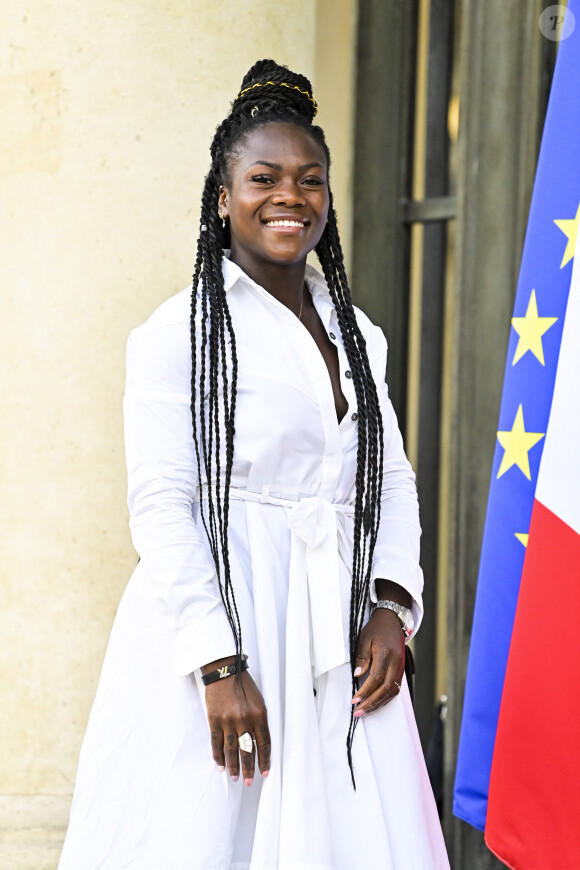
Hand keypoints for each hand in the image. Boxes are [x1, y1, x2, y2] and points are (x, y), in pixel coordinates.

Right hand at [203, 661, 270, 784]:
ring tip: (235, 778)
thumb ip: (259, 721)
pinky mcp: (214, 720)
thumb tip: (258, 743)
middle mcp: (244, 719)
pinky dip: (218, 756)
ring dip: (234, 766)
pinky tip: (221, 765)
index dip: (265, 760)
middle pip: (248, 750)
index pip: (264, 743)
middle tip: (249, 782)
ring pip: (232, 750)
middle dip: (249, 769)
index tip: (265, 772)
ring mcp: (228, 721)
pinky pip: (216, 743)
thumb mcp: (259, 701)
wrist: (224, 671)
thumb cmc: (243, 685)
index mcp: (259, 714)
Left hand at [351, 608, 404, 716]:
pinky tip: (377, 703)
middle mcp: (396, 663)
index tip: (354, 700)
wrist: (392, 620)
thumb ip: (362, 658)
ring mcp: (401, 667)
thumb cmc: (377, 629)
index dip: (365, 691)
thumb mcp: (365, 639)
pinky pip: (396, 688)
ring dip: (379, 703)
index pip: (375, 679)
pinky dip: (386, 698)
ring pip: (392, 691)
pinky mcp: (402, 670)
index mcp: (386, 654)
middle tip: (358, 712)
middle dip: (371, 703)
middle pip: (385, 689)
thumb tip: (357, 676)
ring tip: (366, 711)